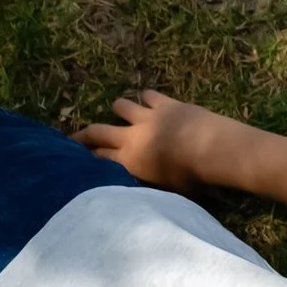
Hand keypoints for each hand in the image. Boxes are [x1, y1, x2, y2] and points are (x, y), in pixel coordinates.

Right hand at [72, 90, 238, 191]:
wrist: (211, 149)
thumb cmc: (193, 178)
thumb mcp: (169, 191)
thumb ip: (152, 186)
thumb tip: (147, 191)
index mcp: (130, 162)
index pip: (101, 157)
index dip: (90, 157)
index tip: (81, 157)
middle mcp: (131, 137)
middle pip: (99, 131)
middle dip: (84, 134)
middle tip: (75, 136)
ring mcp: (146, 117)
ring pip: (121, 106)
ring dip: (120, 109)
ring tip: (121, 112)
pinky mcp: (164, 103)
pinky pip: (148, 95)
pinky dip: (147, 98)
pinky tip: (150, 100)